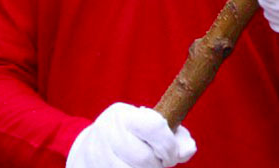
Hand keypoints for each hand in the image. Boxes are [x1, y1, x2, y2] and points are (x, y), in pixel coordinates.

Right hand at [67, 103, 195, 167]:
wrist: (89, 150)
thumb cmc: (129, 136)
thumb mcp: (148, 126)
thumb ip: (174, 135)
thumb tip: (189, 149)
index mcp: (122, 115)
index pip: (155, 126)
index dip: (169, 145)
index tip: (172, 153)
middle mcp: (107, 132)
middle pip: (145, 157)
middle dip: (159, 164)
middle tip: (159, 162)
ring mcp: (98, 155)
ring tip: (146, 166)